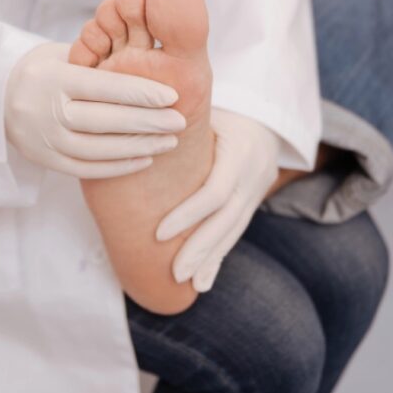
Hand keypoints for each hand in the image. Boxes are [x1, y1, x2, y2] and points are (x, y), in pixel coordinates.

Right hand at [5, 43, 186, 178]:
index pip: (104, 87)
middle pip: (104, 121)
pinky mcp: (45, 159)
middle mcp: (46, 110)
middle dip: (147, 122)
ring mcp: (44, 139)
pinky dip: (118, 166)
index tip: (172, 96)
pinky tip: (145, 158)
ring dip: (138, 147)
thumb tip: (150, 62)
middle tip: (180, 121)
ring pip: (98, 149)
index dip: (141, 93)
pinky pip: (86, 169)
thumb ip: (100, 61)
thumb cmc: (45, 69)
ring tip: (169, 142)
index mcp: (53, 78)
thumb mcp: (64, 54)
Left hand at [156, 108, 279, 291]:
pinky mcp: (255, 202)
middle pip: (227, 219)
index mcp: (240, 149)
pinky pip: (237, 232)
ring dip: (210, 259)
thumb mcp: (203, 111)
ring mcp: (258, 189)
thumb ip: (177, 127)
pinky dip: (219, 256)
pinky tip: (204, 280)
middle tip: (174, 273)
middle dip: (200, 248)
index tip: (159, 233)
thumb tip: (129, 135)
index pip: (214, 191)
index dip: (188, 215)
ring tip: (189, 282)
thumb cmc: (217, 109)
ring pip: (234, 230)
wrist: (263, 116)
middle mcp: (254, 173)